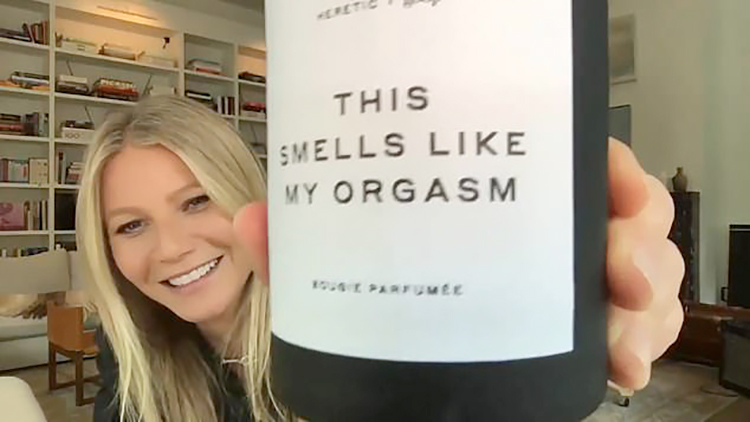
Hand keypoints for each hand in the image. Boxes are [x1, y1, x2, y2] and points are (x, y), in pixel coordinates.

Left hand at [232, 138, 686, 391]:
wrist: (393, 394)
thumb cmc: (372, 321)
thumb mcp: (337, 283)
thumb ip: (303, 253)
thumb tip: (256, 219)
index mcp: (490, 204)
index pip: (565, 161)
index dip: (604, 168)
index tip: (617, 190)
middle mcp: (539, 238)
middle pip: (623, 216)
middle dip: (639, 244)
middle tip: (622, 279)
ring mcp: (565, 288)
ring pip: (646, 273)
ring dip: (648, 302)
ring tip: (624, 339)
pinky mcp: (576, 336)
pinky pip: (638, 328)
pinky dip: (643, 344)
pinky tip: (626, 368)